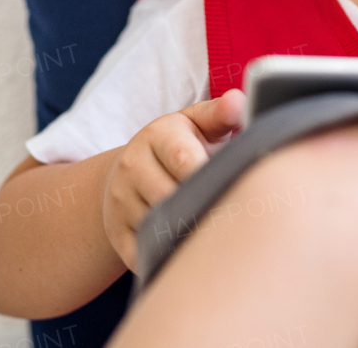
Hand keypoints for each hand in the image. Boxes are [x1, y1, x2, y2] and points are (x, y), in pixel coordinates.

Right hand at [102, 88, 244, 270]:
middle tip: (236, 216)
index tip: (236, 185)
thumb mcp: (198, 123)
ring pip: (161, 228)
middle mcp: (132, 167)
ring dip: (191, 233)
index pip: (184, 160)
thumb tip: (239, 101)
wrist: (131, 174)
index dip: (211, 176)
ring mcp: (121, 202)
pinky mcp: (118, 235)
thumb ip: (220, 114)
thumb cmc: (181, 145)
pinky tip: (194, 250)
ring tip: (220, 233)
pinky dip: (172, 256)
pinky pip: (147, 254)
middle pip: (172, 198)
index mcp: (156, 135)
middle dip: (204, 206)